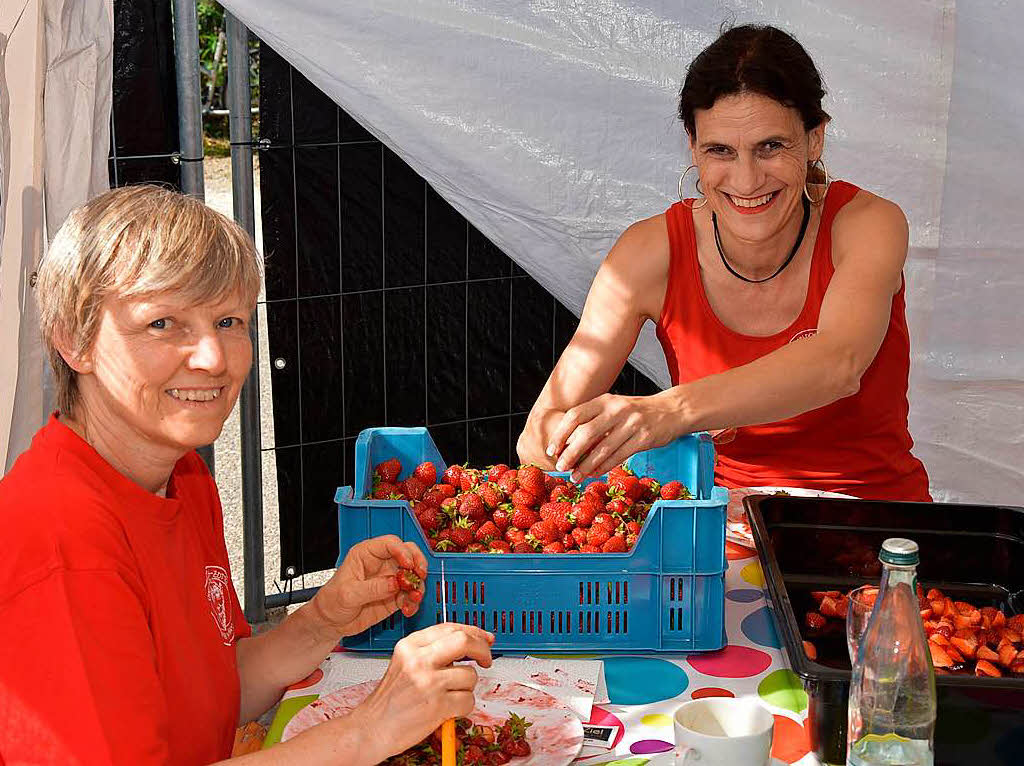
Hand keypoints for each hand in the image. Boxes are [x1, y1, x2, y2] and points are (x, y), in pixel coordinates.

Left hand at [310, 535, 427, 638]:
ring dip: (418, 586)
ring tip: (414, 598)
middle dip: (418, 563)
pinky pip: (411, 596)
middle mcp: (381, 564)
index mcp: (366, 554)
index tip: (409, 564)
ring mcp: (390, 580)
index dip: (403, 551)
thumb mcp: (348, 594)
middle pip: (409, 554)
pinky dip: (414, 602)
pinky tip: (408, 609)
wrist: (331, 622)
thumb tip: (394, 583)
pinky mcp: (395, 596)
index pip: (390, 543)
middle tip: (420, 576)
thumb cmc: (331, 601)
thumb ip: (372, 588)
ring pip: (413, 575)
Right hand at [358, 623, 494, 758]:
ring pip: (470, 676)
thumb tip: (471, 641)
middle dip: (482, 650)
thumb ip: (433, 650)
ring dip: (466, 688)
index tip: (484, 639)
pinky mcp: (437, 705)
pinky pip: (468, 701)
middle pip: (465, 641)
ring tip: (448, 695)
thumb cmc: (390, 699)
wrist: (372, 728)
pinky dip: (463, 707)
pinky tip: (448, 709)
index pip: (450, 628)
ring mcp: (428, 682)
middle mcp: (418, 660)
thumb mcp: (405, 662)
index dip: (473, 632)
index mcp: (410, 645)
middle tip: (486, 659)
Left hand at [546, 390, 683, 480]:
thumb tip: (568, 445)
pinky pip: (619, 456)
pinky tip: (594, 474)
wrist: (672, 410)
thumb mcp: (614, 407)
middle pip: (586, 434)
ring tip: (575, 477)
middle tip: (560, 467)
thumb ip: (594, 421)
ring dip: (586, 466)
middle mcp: (616, 409)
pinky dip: (604, 468)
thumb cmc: (637, 411)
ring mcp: (631, 424)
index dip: (560, 434)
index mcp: (605, 400)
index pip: (575, 415)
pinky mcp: (644, 438)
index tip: (551, 450)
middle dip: (570, 453)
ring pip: (602, 449)